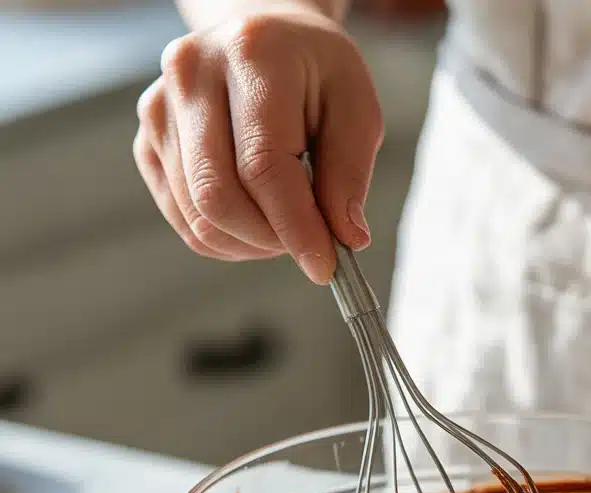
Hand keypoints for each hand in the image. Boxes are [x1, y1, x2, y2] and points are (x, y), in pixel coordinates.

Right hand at [133, 4, 382, 283]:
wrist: (267, 41)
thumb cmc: (316, 75)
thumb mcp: (356, 110)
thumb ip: (350, 174)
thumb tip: (346, 238)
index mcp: (251, 55)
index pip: (263, 165)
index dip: (295, 227)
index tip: (326, 267)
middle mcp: (191, 74)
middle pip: (218, 195)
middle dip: (270, 240)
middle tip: (310, 245)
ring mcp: (159, 108)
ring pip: (198, 216)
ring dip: (250, 244)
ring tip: (287, 227)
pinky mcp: (149, 141)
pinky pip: (184, 220)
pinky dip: (226, 240)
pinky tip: (257, 224)